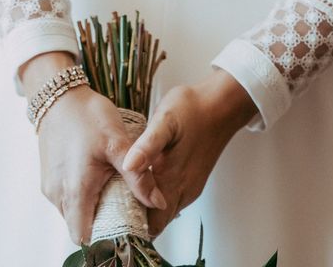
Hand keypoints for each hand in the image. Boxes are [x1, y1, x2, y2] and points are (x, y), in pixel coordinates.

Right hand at [20, 52, 167, 244]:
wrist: (59, 95)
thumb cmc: (87, 116)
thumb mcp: (118, 143)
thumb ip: (138, 176)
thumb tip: (158, 203)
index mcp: (75, 190)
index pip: (85, 237)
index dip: (104, 240)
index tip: (124, 230)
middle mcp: (57, 194)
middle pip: (80, 227)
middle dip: (102, 224)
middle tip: (126, 209)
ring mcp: (50, 186)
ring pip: (73, 213)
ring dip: (92, 209)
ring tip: (114, 191)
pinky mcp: (49, 177)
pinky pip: (66, 199)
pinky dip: (82, 196)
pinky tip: (99, 178)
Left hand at [122, 67, 258, 236]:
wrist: (222, 104)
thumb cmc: (192, 109)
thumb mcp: (165, 121)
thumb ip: (147, 146)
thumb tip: (128, 166)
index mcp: (173, 180)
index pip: (152, 223)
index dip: (131, 227)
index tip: (110, 222)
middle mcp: (184, 190)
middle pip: (157, 222)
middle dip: (135, 222)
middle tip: (110, 213)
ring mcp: (190, 186)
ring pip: (165, 212)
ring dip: (145, 211)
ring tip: (120, 201)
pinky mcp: (193, 179)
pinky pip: (172, 200)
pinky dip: (155, 200)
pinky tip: (142, 185)